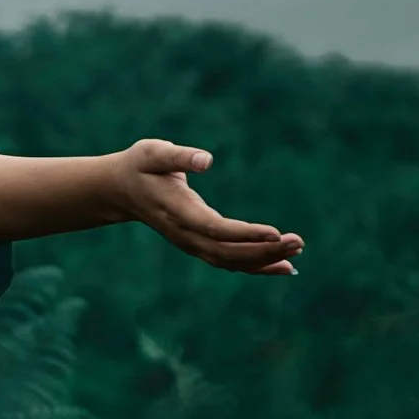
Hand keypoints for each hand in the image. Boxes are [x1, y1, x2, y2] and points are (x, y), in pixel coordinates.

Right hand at [110, 139, 302, 274]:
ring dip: (264, 260)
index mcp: (177, 211)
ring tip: (296, 253)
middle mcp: (184, 234)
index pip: (214, 229)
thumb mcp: (153, 152)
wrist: (120, 190)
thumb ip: (179, 155)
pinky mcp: (198, 246)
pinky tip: (282, 265)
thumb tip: (207, 159)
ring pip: (230, 262)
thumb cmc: (140, 165)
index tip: (275, 232)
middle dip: (264, 250)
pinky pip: (229, 262)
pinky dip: (256, 266)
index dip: (245, 234)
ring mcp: (190, 244)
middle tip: (298, 242)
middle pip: (227, 252)